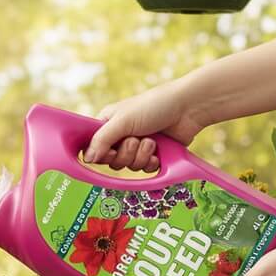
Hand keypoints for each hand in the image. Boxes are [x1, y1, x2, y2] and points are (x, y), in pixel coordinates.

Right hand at [85, 80, 206, 171]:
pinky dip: (151, 162)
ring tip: (151, 141)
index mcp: (108, 124)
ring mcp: (137, 146)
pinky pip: (144, 169)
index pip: (93, 147)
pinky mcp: (152, 155)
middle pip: (111, 161)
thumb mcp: (122, 120)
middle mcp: (120, 136)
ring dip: (140, 156)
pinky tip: (158, 152)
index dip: (100, 154)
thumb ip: (102, 140)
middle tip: (135, 140)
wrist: (188, 109)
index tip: (109, 151)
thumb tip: (87, 159)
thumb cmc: (153, 106)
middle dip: (125, 154)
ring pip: (128, 167)